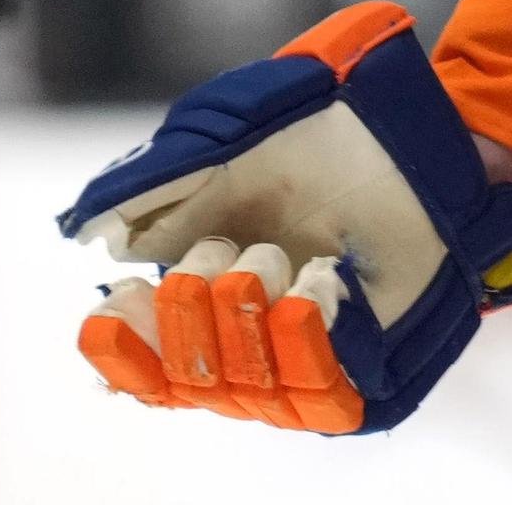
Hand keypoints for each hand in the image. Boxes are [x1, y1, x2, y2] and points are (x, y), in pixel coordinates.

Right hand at [57, 1, 511, 433]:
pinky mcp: (375, 368)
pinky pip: (326, 390)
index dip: (124, 349)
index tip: (112, 308)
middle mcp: (256, 337)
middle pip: (192, 382)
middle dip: (190, 322)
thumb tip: (90, 232)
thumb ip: (161, 182)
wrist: (420, 118)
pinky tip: (315, 289)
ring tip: (266, 261)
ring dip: (246, 328)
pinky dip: (309, 344)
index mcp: (209, 294)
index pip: (147, 362)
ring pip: (252, 392)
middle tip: (213, 257)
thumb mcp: (231, 138)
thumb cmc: (324, 125)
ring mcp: (315, 354)